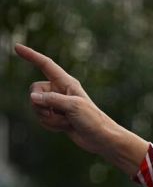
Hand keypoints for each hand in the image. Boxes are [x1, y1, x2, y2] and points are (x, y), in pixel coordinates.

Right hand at [15, 43, 147, 173]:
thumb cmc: (93, 120)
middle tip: (60, 113)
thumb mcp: (73, 106)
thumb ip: (51, 100)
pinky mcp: (56, 116)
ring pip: (36, 107)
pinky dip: (50, 125)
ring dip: (49, 118)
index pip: (45, 65)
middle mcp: (60, 91)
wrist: (101, 139)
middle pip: (34, 91)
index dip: (31, 55)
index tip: (17, 47)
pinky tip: (65, 128)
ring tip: (67, 122)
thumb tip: (33, 97)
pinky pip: (41, 118)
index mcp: (67, 82)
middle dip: (41, 106)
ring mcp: (57, 104)